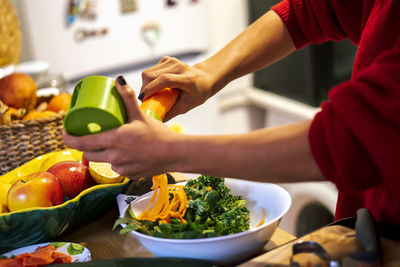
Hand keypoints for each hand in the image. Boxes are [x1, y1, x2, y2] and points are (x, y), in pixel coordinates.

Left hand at [63, 75, 180, 178]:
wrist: (175, 154)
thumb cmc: (159, 135)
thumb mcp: (140, 115)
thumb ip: (127, 98)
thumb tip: (118, 80)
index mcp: (113, 140)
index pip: (80, 142)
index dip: (68, 138)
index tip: (65, 132)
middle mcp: (114, 156)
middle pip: (88, 154)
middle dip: (85, 146)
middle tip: (90, 136)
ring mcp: (121, 167)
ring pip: (103, 161)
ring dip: (102, 154)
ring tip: (112, 144)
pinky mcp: (129, 174)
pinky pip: (117, 168)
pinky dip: (118, 161)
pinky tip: (126, 154)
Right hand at [140, 56, 214, 120]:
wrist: (205, 79)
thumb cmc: (197, 94)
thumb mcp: (187, 106)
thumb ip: (171, 113)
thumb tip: (155, 121)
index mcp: (187, 79)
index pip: (165, 80)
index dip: (151, 88)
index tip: (142, 99)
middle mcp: (179, 67)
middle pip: (153, 75)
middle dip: (144, 88)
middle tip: (144, 100)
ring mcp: (172, 61)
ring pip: (149, 72)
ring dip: (145, 84)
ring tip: (149, 94)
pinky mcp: (167, 60)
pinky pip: (151, 70)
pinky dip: (149, 79)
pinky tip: (155, 86)